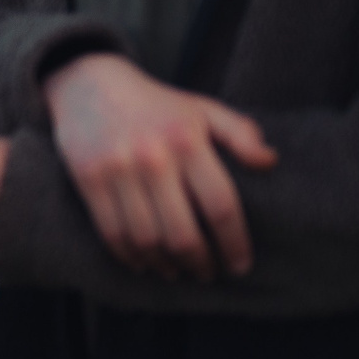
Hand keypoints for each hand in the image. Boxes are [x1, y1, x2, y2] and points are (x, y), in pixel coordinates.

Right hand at [43, 53, 273, 280]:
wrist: (89, 85)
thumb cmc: (156, 105)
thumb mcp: (203, 108)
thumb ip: (240, 132)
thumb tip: (270, 161)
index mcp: (187, 140)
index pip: (220, 205)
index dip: (234, 243)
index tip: (241, 265)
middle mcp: (153, 157)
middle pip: (182, 232)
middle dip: (200, 263)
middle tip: (208, 274)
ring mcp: (118, 170)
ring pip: (146, 239)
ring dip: (165, 265)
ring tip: (177, 271)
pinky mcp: (89, 179)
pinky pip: (111, 233)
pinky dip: (130, 257)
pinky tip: (144, 263)